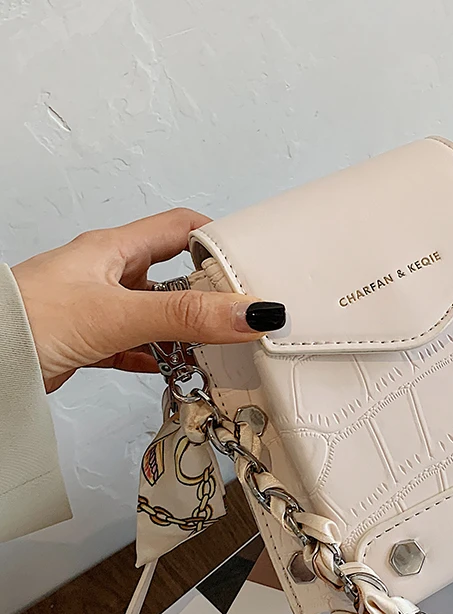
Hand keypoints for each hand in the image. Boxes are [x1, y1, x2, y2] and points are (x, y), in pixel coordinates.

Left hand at [12, 208, 284, 391]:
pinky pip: (137, 345)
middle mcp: (108, 274)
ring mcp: (98, 308)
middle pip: (173, 274)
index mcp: (114, 249)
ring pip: (156, 313)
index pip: (178, 228)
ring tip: (214, 346)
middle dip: (207, 292)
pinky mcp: (89, 340)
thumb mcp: (118, 313)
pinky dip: (158, 356)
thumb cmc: (26, 318)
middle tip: (237, 313)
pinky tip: (172, 368)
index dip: (216, 239)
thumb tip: (247, 312)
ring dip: (184, 330)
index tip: (248, 261)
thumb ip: (185, 315)